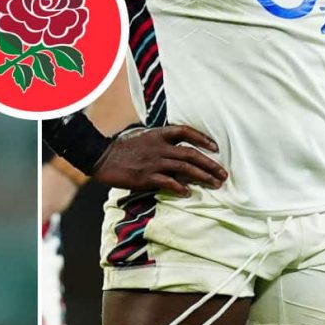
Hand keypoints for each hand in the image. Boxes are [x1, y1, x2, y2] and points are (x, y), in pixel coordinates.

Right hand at [91, 125, 227, 196]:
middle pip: (190, 153)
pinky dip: (180, 187)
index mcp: (158, 135)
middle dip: (210, 164)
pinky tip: (188, 192)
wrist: (102, 157)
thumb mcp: (144, 138)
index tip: (216, 147)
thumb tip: (178, 149)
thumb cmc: (123, 149)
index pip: (185, 131)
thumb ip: (161, 142)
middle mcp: (159, 147)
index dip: (202, 138)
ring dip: (202, 176)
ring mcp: (153, 162)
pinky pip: (167, 182)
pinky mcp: (146, 177)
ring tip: (215, 184)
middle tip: (223, 174)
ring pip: (184, 168)